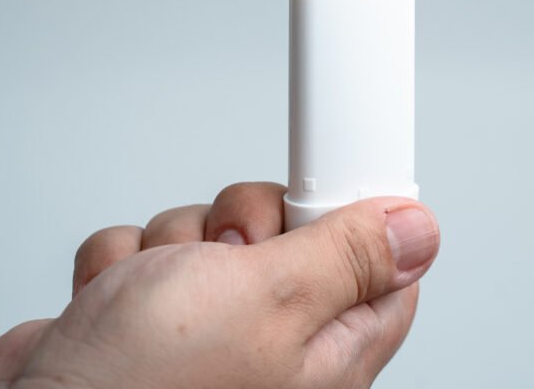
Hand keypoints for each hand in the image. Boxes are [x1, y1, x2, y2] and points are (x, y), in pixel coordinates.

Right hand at [0, 182, 439, 388]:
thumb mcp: (265, 305)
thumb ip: (345, 258)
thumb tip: (419, 230)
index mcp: (327, 350)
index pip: (381, 262)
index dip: (354, 209)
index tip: (321, 182)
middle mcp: (273, 340)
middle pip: (289, 227)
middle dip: (242, 221)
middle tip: (226, 252)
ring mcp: (206, 325)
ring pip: (211, 230)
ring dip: (173, 245)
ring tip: (153, 292)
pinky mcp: (148, 311)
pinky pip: (151, 246)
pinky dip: (126, 263)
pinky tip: (114, 303)